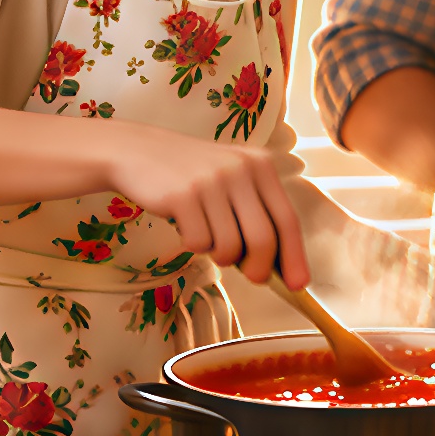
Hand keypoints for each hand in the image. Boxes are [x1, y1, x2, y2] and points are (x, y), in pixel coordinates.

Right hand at [104, 125, 309, 287]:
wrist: (136, 151)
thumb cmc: (190, 175)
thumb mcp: (231, 180)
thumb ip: (255, 213)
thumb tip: (276, 266)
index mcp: (260, 165)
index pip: (287, 219)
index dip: (294, 256)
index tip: (298, 284)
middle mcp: (240, 169)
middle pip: (263, 239)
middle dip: (260, 268)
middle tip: (252, 277)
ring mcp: (211, 181)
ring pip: (230, 246)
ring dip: (220, 254)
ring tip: (207, 234)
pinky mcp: (183, 195)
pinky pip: (199, 243)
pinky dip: (194, 244)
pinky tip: (185, 224)